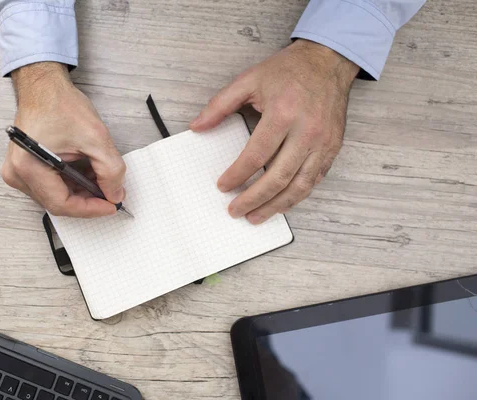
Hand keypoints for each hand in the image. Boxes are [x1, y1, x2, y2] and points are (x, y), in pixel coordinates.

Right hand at [1, 62, 125, 216]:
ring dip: (80, 194)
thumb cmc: (59, 104)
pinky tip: (86, 176)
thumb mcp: (95, 137)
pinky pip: (49, 187)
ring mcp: (17, 171)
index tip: (111, 204)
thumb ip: (110, 170)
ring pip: (55, 197)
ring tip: (100, 181)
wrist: (44, 87)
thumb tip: (115, 194)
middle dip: (87, 201)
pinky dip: (71, 185)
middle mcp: (17, 173)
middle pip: (58, 203)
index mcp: (28, 166)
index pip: (62, 204)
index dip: (90, 209)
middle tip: (110, 193)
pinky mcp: (24, 168)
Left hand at [190, 39, 358, 223]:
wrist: (328, 62)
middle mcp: (306, 131)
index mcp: (283, 113)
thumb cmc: (289, 71)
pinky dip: (295, 197)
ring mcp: (322, 143)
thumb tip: (197, 126)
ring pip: (299, 186)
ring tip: (255, 217)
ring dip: (275, 206)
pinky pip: (314, 181)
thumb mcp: (249, 80)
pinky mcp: (332, 149)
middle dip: (254, 199)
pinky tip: (279, 204)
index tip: (223, 186)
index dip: (237, 175)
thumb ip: (220, 105)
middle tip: (235, 210)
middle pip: (278, 177)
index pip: (256, 155)